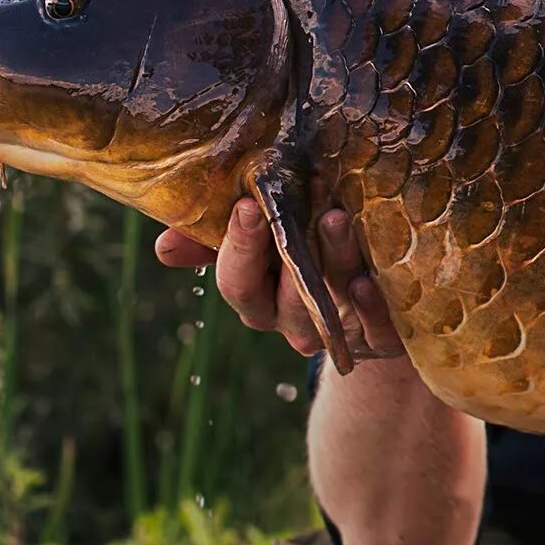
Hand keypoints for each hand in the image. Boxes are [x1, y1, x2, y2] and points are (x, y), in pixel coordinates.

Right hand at [154, 200, 406, 363]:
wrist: (376, 288)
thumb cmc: (309, 244)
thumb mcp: (267, 235)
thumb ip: (218, 236)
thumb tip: (163, 248)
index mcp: (257, 297)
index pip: (236, 281)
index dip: (240, 247)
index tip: (247, 206)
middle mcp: (291, 321)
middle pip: (282, 302)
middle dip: (288, 256)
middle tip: (304, 204)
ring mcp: (336, 333)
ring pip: (327, 311)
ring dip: (333, 264)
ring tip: (338, 218)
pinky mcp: (381, 339)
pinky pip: (375, 331)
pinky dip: (371, 307)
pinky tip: (369, 280)